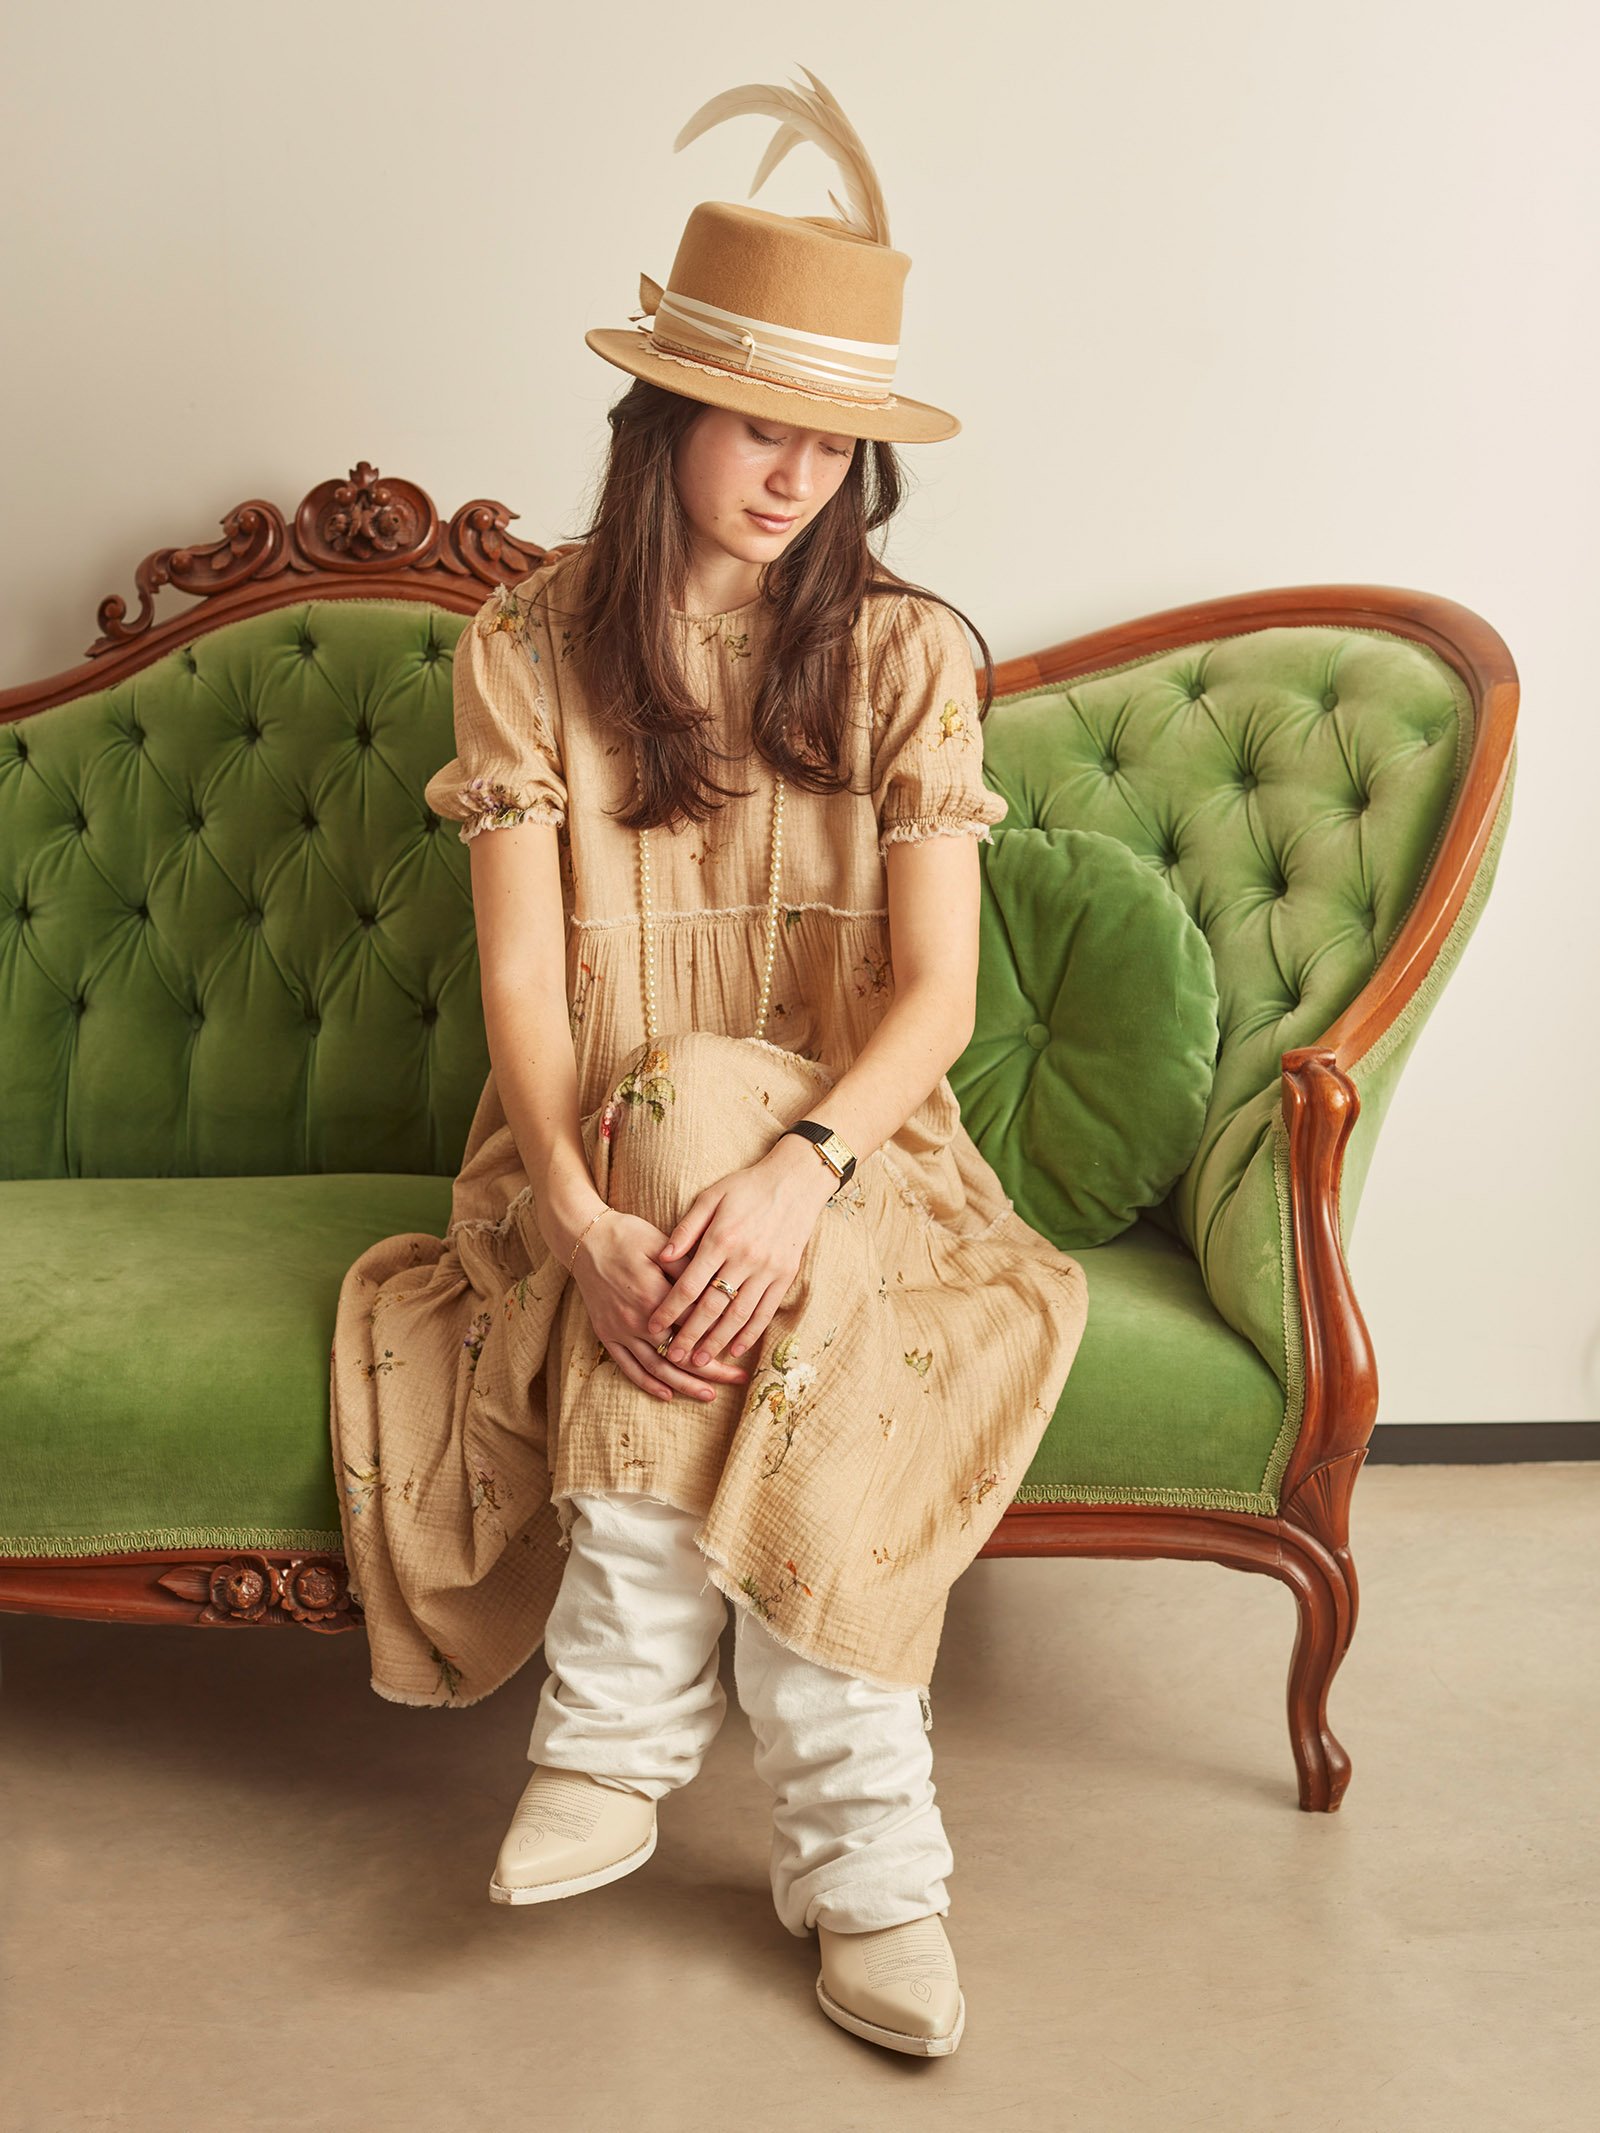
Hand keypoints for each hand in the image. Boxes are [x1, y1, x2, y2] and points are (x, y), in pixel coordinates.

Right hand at [571, 1206, 753, 1404]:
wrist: (585, 1239)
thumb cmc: (628, 1236)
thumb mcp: (661, 1245)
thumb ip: (688, 1269)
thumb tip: (718, 1286)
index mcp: (654, 1294)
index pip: (695, 1325)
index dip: (721, 1337)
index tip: (743, 1347)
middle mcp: (637, 1319)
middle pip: (680, 1353)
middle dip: (712, 1370)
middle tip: (738, 1379)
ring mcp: (620, 1330)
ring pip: (656, 1367)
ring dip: (684, 1384)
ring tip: (709, 1395)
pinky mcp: (606, 1334)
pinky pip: (628, 1366)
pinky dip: (648, 1383)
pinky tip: (668, 1394)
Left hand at [645, 1136, 838, 1372]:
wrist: (796, 1181)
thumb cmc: (747, 1187)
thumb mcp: (711, 1197)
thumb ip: (686, 1228)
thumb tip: (662, 1257)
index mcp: (721, 1240)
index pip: (689, 1285)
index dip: (668, 1310)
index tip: (653, 1327)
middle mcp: (744, 1259)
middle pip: (712, 1307)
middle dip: (690, 1335)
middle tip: (673, 1357)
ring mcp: (767, 1270)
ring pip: (739, 1315)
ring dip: (718, 1341)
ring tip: (700, 1361)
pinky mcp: (785, 1276)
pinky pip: (766, 1311)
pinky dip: (750, 1333)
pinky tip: (736, 1348)